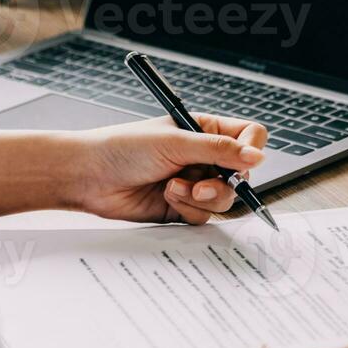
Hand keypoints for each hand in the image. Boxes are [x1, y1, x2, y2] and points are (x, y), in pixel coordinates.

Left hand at [70, 115, 267, 223]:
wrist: (90, 176)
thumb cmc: (123, 148)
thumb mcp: (175, 142)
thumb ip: (219, 150)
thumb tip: (257, 155)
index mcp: (205, 131)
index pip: (249, 137)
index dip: (252, 149)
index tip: (244, 161)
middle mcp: (203, 157)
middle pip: (241, 175)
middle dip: (222, 184)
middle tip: (199, 185)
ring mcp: (195, 184)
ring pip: (224, 200)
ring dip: (201, 198)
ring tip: (173, 188)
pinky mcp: (182, 207)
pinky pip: (204, 216)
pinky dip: (188, 210)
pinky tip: (166, 197)